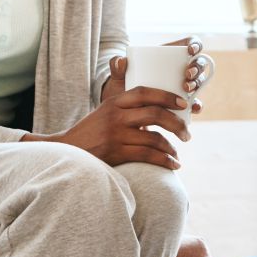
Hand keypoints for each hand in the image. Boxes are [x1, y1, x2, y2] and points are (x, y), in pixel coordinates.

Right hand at [26, 86, 190, 169]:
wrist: (69, 150)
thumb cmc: (94, 130)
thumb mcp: (106, 110)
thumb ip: (128, 104)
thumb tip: (160, 102)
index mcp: (115, 102)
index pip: (145, 92)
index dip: (167, 96)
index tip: (183, 103)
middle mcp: (116, 116)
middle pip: (155, 114)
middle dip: (177, 124)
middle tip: (187, 133)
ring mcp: (116, 135)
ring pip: (154, 138)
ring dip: (171, 147)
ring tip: (177, 153)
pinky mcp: (116, 153)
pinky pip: (148, 156)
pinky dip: (164, 161)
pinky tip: (172, 164)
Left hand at [104, 37, 211, 113]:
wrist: (122, 110)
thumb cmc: (123, 85)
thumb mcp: (118, 75)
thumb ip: (116, 66)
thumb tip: (121, 61)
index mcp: (169, 57)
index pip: (190, 45)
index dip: (195, 45)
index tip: (190, 50)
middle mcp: (181, 70)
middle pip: (198, 64)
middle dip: (196, 68)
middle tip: (187, 75)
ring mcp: (183, 87)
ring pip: (199, 82)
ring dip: (197, 84)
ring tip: (186, 89)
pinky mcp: (183, 105)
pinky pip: (195, 104)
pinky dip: (196, 105)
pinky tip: (193, 108)